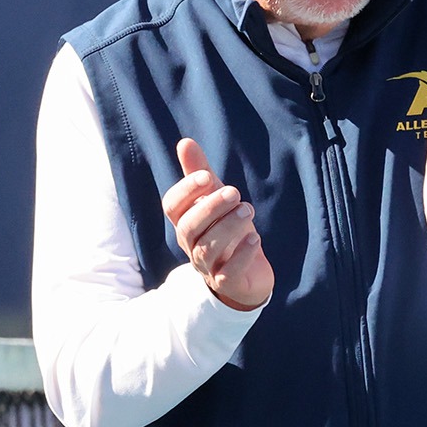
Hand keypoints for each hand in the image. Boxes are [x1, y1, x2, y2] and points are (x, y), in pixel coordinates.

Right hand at [162, 138, 273, 309]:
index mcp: (186, 222)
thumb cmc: (228, 232)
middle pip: (187, 228)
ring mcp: (206, 267)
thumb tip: (185, 142)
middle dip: (209, 208)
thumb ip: (202, 175)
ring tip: (248, 211)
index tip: (207, 177)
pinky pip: (227, 273)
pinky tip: (255, 239)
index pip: (171, 206)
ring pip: (206, 249)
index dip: (186, 191)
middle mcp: (191, 245)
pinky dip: (241, 255)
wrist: (248, 275)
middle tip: (235, 192)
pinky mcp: (225, 283)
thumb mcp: (217, 201)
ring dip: (227, 227)